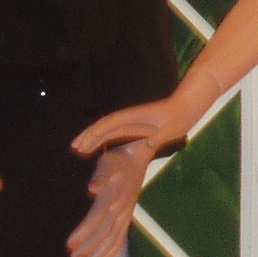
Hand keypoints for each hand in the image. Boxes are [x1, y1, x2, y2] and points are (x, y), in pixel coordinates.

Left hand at [66, 140, 153, 256]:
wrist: (139, 156)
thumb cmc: (118, 159)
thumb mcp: (107, 162)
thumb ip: (100, 176)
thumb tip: (93, 189)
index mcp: (113, 197)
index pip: (96, 219)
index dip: (83, 233)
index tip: (69, 246)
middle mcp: (121, 209)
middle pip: (103, 234)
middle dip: (88, 249)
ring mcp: (125, 215)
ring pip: (112, 240)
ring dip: (98, 255)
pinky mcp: (127, 217)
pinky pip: (120, 239)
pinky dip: (111, 253)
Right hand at [73, 91, 203, 159]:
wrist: (183, 108)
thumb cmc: (177, 118)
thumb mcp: (170, 128)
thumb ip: (160, 135)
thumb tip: (150, 142)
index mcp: (133, 117)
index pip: (109, 125)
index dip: (95, 134)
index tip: (84, 142)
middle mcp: (128, 118)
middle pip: (103, 126)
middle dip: (88, 136)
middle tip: (74, 148)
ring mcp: (129, 122)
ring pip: (106, 130)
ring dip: (92, 138)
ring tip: (78, 148)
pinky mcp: (132, 127)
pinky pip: (113, 133)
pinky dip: (102, 139)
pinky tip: (97, 147)